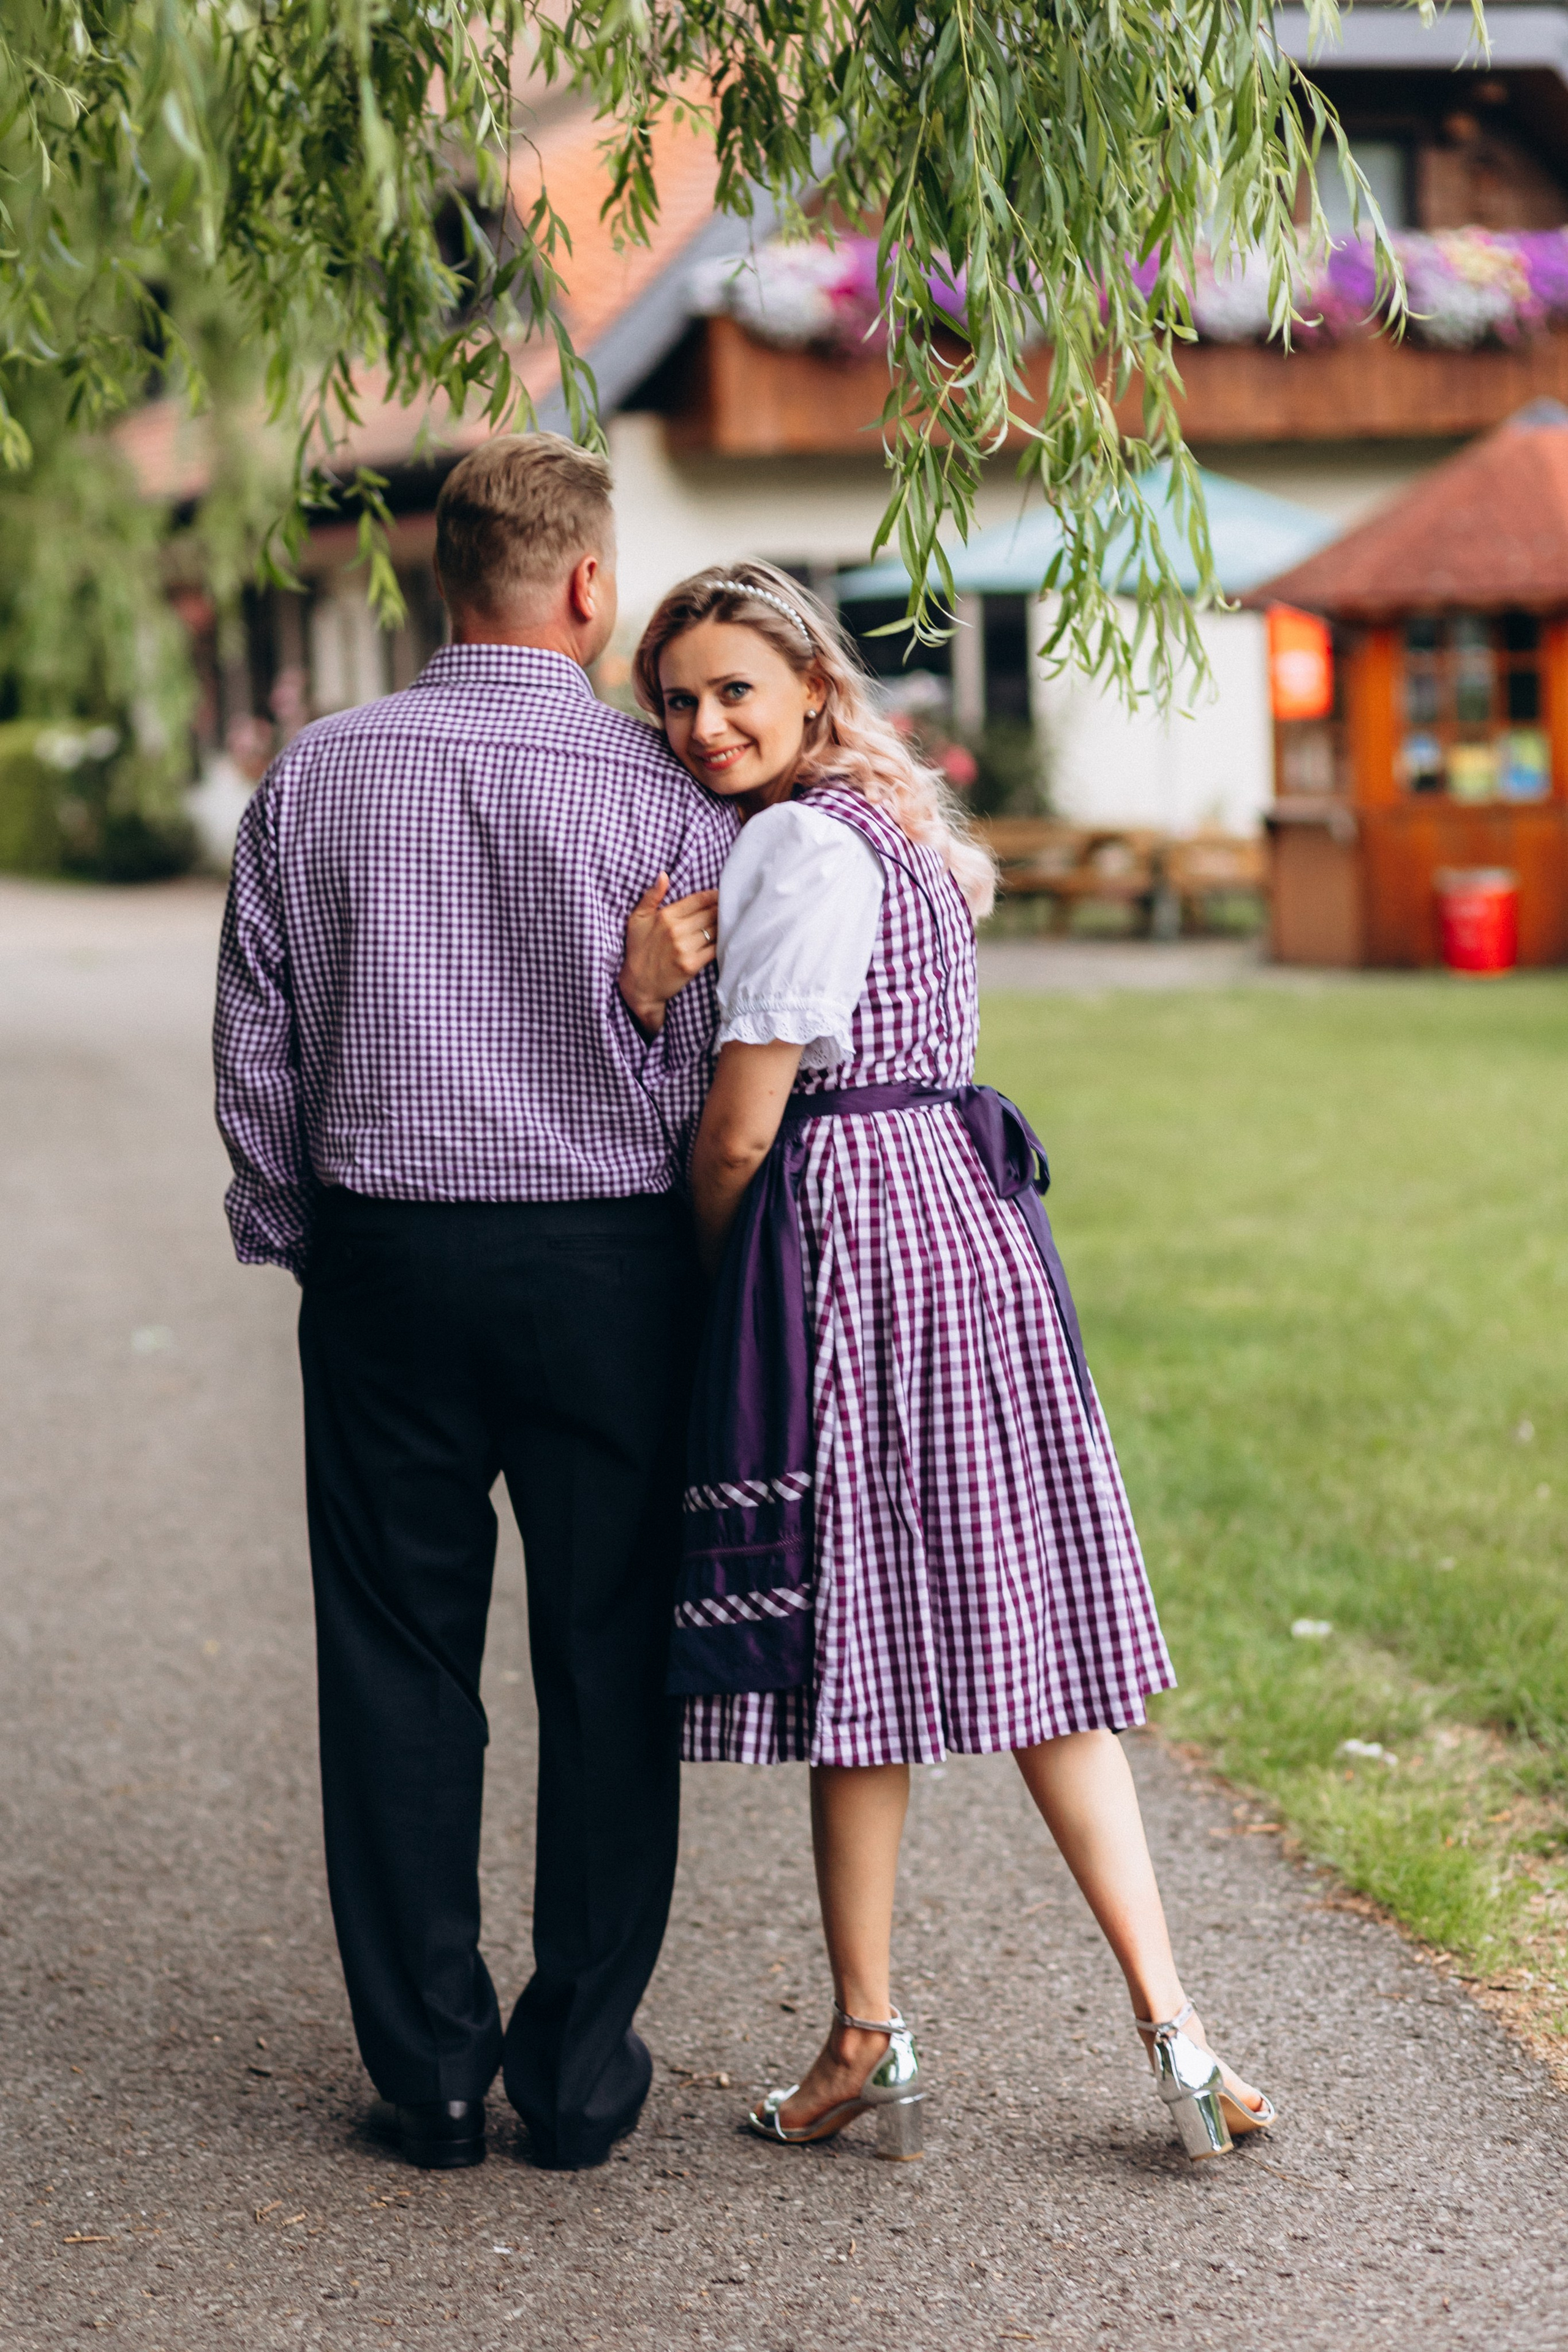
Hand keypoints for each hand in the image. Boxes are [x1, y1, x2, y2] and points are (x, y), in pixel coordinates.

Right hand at [619, 874, 718, 1035]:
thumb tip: (663, 875)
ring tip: (733, 921)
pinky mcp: (692, 965)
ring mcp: (685, 948)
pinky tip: (727, 939)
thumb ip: (651, 896)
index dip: (713, 896)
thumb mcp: (637, 919)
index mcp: (665, 916)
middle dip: (722, 909)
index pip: (698, 900)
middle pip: (710, 914)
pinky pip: (714, 949)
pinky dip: (723, 943)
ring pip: (715, 930)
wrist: (638, 985)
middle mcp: (676, 930)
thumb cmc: (638, 950)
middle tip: (732, 907)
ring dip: (725, 925)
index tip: (721, 895)